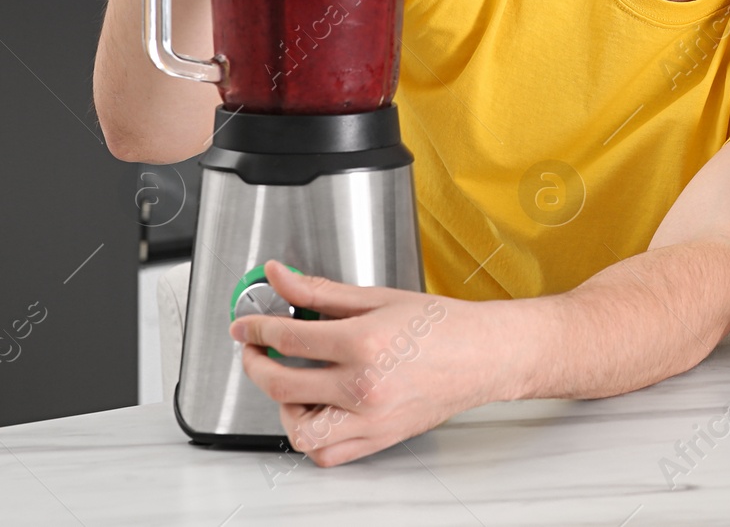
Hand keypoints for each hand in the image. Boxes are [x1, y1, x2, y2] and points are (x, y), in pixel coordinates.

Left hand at [229, 260, 510, 466]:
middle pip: (282, 384)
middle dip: (255, 364)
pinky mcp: (378, 438)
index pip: (288, 338)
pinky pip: (327, 453)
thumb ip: (321, 292)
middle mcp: (364, 386)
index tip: (245, 325)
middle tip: (255, 350)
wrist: (484, 355)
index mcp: (365, 343)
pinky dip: (310, 437)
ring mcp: (371, 419)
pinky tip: (314, 410)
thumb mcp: (378, 298)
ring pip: (299, 430)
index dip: (256, 328)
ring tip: (288, 383)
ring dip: (282, 406)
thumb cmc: (442, 326)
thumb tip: (280, 277)